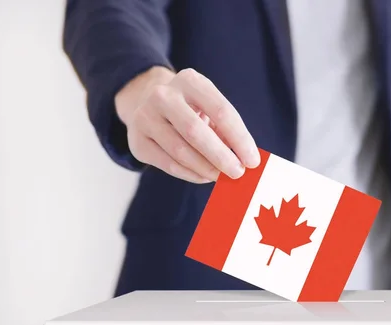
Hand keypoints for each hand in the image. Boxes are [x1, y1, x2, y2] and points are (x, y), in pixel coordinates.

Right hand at [114, 66, 260, 182]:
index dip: (240, 138)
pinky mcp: (137, 141)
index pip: (221, 111)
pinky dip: (190, 174)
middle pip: (195, 131)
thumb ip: (226, 130)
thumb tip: (244, 160)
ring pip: (180, 151)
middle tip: (238, 173)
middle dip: (221, 156)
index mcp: (190, 81)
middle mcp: (163, 95)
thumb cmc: (191, 109)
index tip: (253, 160)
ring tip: (221, 176)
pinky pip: (168, 164)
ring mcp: (145, 117)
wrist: (147, 102)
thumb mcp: (209, 108)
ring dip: (206, 169)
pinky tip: (204, 176)